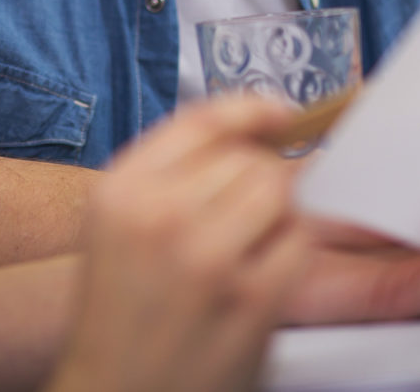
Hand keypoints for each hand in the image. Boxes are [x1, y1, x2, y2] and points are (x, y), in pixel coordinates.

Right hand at [46, 95, 308, 391]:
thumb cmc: (122, 308)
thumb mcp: (120, 222)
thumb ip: (170, 173)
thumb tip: (256, 130)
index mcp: (122, 191)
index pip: (203, 122)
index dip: (250, 111)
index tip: (280, 114)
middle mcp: (160, 216)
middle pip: (250, 159)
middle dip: (260, 179)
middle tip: (247, 215)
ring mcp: (208, 258)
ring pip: (280, 193)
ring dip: (278, 214)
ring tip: (251, 246)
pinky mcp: (252, 300)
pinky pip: (298, 242)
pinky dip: (292, 251)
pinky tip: (263, 274)